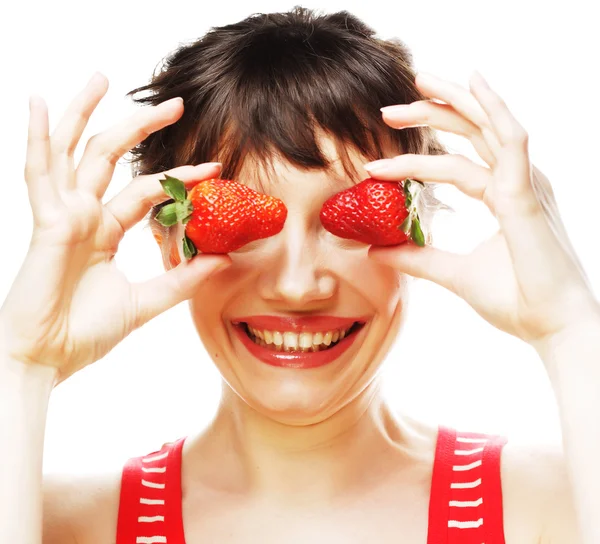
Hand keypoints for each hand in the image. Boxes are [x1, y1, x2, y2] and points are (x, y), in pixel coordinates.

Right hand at [0, 73, 230, 384]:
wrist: (47, 358)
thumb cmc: (85, 332)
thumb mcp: (145, 303)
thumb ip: (180, 280)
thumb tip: (224, 260)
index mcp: (105, 231)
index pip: (146, 191)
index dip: (179, 177)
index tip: (214, 165)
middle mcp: (84, 215)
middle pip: (112, 158)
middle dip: (140, 127)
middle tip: (175, 104)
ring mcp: (63, 214)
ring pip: (74, 151)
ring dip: (85, 113)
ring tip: (102, 77)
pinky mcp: (46, 222)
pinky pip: (38, 172)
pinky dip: (36, 137)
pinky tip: (36, 102)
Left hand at [365, 71, 598, 345]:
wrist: (552, 328)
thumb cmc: (516, 300)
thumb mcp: (453, 273)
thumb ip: (417, 257)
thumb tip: (375, 250)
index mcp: (505, 195)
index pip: (459, 159)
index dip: (419, 153)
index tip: (376, 163)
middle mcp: (517, 181)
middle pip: (473, 131)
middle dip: (432, 112)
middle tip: (389, 108)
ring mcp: (526, 184)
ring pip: (488, 127)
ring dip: (452, 102)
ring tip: (416, 85)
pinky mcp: (528, 195)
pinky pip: (510, 141)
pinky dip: (493, 109)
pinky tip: (472, 84)